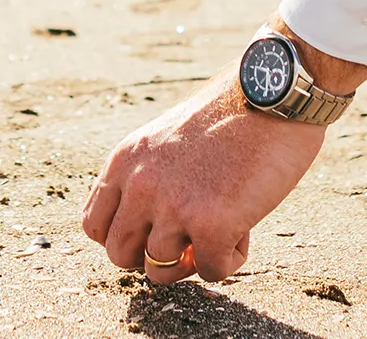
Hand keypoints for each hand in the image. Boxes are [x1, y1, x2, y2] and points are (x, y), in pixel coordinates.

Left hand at [81, 75, 322, 284]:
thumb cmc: (232, 113)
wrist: (273, 94)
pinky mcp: (212, 225)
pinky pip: (211, 271)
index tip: (153, 231)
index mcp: (125, 160)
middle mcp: (141, 185)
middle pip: (119, 255)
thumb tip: (152, 232)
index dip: (125, 237)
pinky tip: (245, 227)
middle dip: (152, 255)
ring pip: (160, 270)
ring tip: (221, 226)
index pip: (93, 225)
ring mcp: (174, 208)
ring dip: (193, 258)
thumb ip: (150, 177)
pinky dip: (229, 259)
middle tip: (186, 238)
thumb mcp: (167, 137)